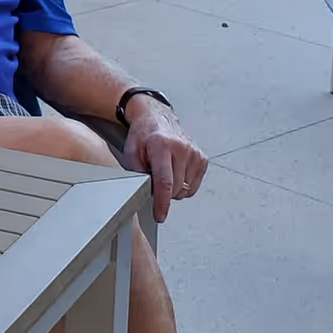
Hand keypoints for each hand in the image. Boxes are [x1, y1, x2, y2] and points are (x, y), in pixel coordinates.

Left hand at [121, 98, 207, 222]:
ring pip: (186, 189)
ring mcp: (194, 153)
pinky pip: (193, 186)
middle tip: (153, 181)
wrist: (157, 118)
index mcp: (161, 146)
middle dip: (163, 193)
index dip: (162, 202)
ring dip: (173, 189)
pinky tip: (175, 173)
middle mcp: (181, 149)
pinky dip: (183, 185)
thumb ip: (136, 173)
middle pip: (176, 188)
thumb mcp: (130, 151)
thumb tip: (142, 192)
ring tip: (164, 173)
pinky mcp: (202, 159)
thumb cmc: (143, 134)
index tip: (160, 215)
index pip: (165, 182)